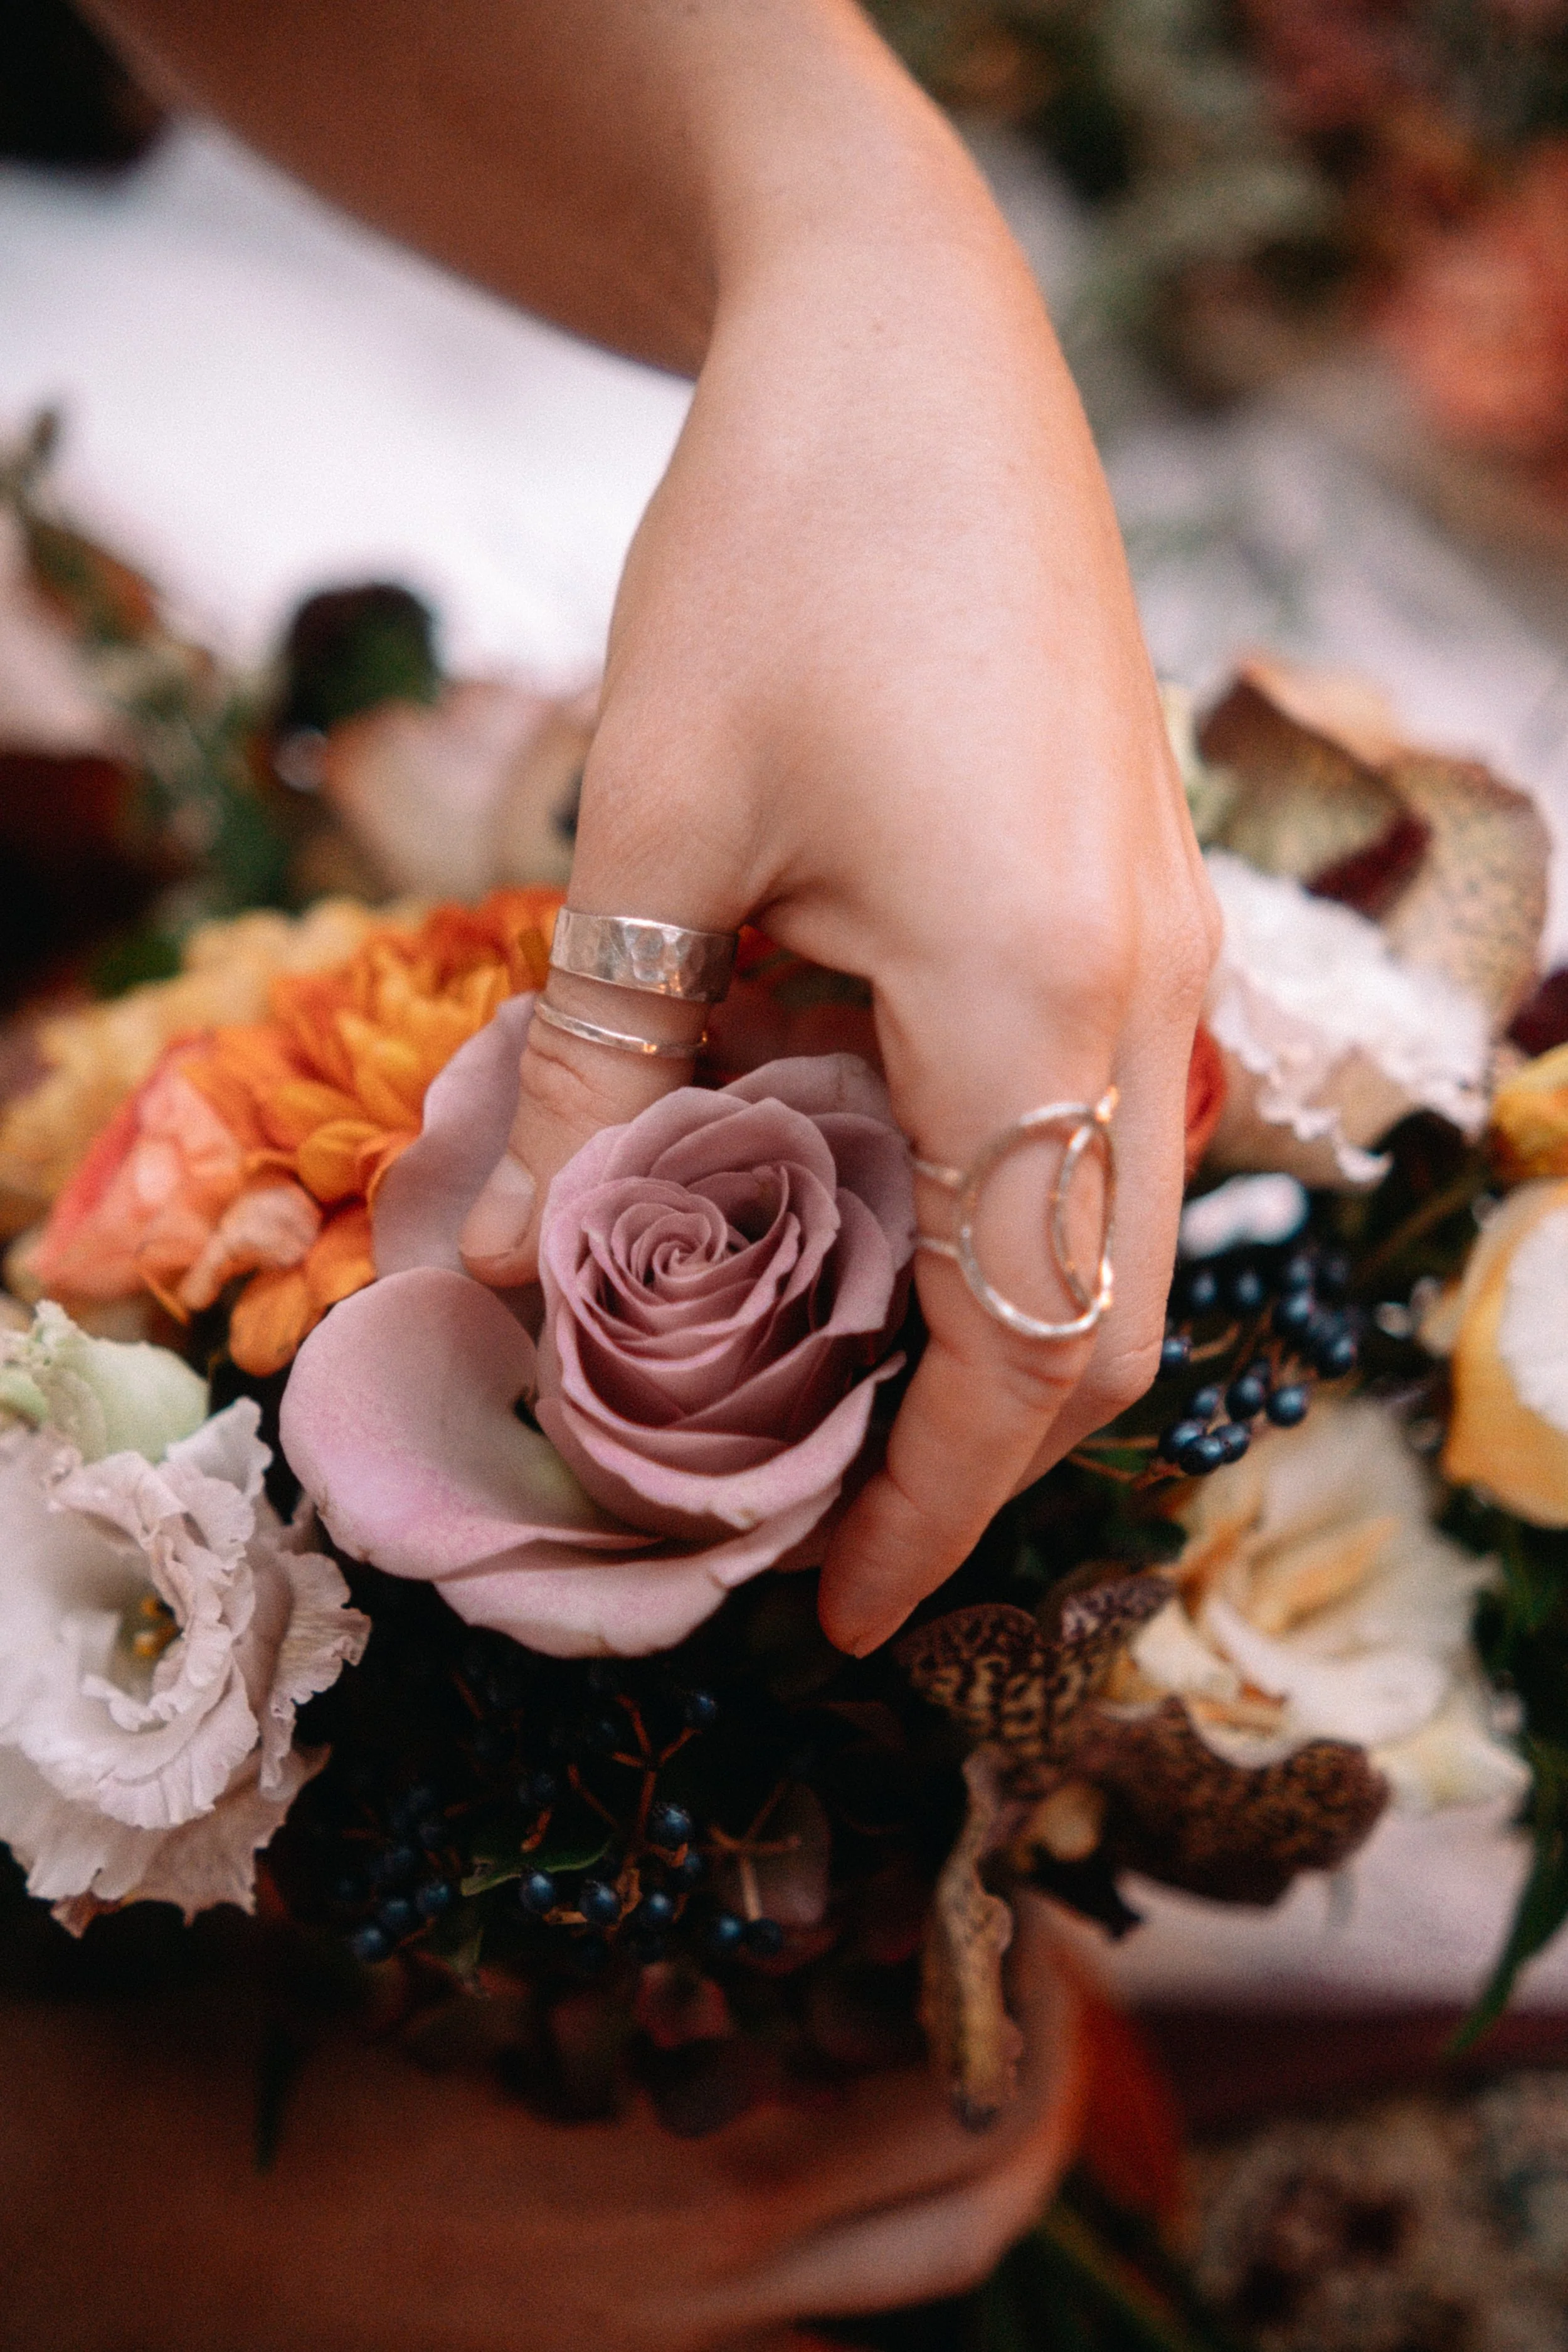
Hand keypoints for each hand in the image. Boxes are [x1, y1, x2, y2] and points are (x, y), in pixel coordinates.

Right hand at [0, 1900, 1082, 2351]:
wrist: (178, 2220)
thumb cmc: (317, 2057)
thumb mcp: (487, 1962)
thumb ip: (638, 1933)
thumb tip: (773, 1848)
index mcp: (699, 2182)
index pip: (947, 2111)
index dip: (1024, 2010)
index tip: (1036, 1903)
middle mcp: (715, 2289)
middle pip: (968, 2219)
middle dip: (1047, 2093)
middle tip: (1049, 1970)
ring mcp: (670, 2347)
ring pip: (901, 2281)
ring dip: (969, 2168)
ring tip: (977, 2046)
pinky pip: (800, 2320)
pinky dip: (856, 2230)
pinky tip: (834, 2127)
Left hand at [461, 142, 1217, 1652]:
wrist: (911, 352)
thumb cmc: (778, 560)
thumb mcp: (652, 829)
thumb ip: (596, 1067)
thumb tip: (514, 1271)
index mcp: (1035, 999)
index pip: (1017, 1349)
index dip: (931, 1509)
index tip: (837, 1610)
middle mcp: (1143, 990)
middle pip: (1100, 1323)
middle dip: (977, 1457)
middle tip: (826, 1526)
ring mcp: (1165, 938)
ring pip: (1110, 1225)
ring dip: (990, 1335)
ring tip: (831, 1389)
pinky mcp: (1138, 893)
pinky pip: (1097, 1112)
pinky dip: (1002, 1207)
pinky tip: (867, 1195)